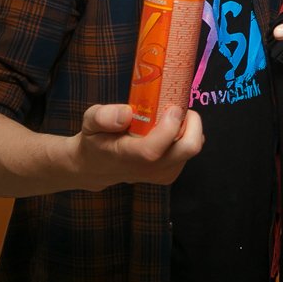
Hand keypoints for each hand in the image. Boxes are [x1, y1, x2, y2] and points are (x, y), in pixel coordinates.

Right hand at [71, 103, 203, 189]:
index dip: (169, 126)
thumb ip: (103, 116)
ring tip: (170, 117)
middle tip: (178, 107)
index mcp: (126, 156)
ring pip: (191, 148)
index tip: (172, 107)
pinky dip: (186, 136)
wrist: (98, 166)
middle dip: (192, 123)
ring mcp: (161, 174)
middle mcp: (148, 169)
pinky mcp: (169, 174)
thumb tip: (126, 113)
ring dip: (189, 128)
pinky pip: (189, 152)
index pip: (153, 150)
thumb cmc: (96, 139)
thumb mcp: (90, 121)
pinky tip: (171, 129)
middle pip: (187, 149)